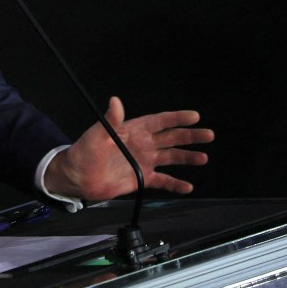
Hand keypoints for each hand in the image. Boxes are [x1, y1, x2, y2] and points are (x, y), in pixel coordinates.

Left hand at [45, 96, 212, 201]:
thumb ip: (110, 120)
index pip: (160, 121)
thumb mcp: (97, 134)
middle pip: (172, 138)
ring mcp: (143, 161)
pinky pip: (163, 180)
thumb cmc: (84, 152)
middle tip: (208, 135)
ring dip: (187, 157)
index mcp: (134, 130)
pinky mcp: (141, 179)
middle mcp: (143, 144)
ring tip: (203, 158)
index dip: (177, 118)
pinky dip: (175, 184)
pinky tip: (188, 186)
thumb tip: (115, 101)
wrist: (78, 178)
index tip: (194, 116)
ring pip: (171, 157)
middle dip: (190, 136)